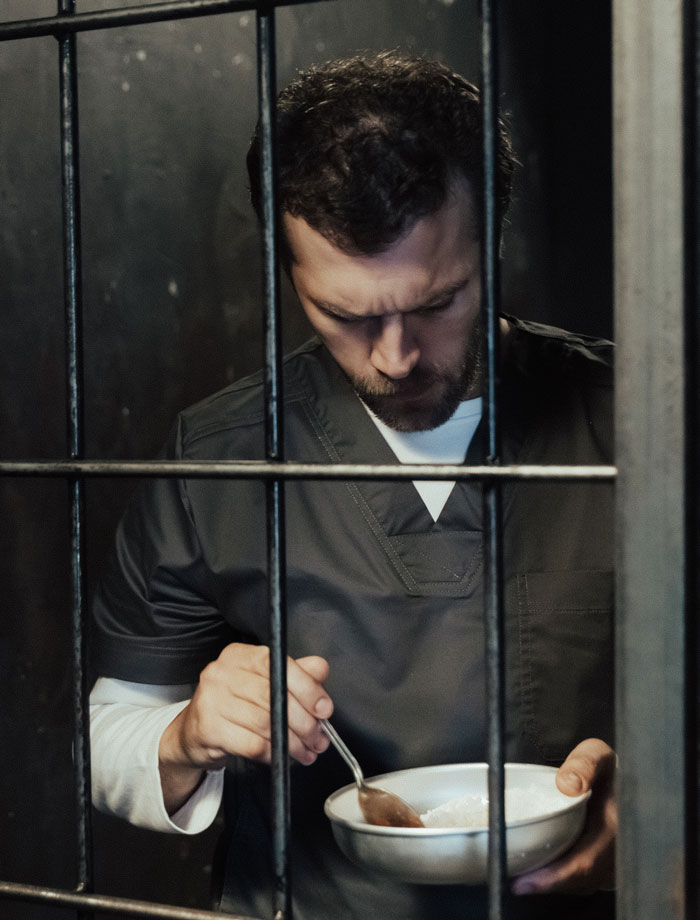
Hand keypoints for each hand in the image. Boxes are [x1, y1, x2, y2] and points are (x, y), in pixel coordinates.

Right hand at [158, 643, 332, 812]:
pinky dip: (273, 752)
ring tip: (305, 751)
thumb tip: (320, 668)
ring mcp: (211, 699)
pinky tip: (282, 756)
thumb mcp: (264, 684)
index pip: (278, 665)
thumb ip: (294, 674)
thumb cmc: (233, 706)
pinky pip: (252, 743)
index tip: (324, 709)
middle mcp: (222, 672)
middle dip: (304, 722)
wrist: (193, 733)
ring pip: (266, 722)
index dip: (307, 688)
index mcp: (240, 655)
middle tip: (319, 738)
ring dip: (292, 742)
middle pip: (274, 696)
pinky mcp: (208, 728)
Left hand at [511, 738, 616, 895]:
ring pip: (582, 882)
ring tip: (521, 882)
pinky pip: (582, 877)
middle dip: (549, 885)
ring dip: (553, 885)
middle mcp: (616, 849)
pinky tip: (538, 874)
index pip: (587, 862)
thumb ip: (586, 763)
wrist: (624, 778)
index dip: (558, 876)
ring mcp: (611, 858)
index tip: (529, 880)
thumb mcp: (598, 755)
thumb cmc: (609, 768)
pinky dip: (560, 878)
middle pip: (582, 879)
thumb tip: (568, 784)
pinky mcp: (602, 860)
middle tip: (517, 885)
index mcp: (617, 827)